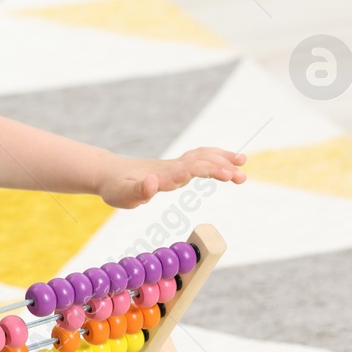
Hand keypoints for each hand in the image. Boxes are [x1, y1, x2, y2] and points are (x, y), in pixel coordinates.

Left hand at [98, 147, 245, 209]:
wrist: (109, 172)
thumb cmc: (115, 186)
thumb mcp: (122, 194)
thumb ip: (138, 190)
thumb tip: (153, 182)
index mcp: (162, 175)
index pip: (189, 169)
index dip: (207, 170)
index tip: (225, 174)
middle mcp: (171, 167)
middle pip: (201, 162)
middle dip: (222, 167)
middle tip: (241, 177)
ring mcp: (174, 165)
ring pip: (203, 157)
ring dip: (223, 159)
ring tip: (243, 164)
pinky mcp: (175, 167)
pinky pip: (199, 158)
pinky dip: (216, 157)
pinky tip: (229, 162)